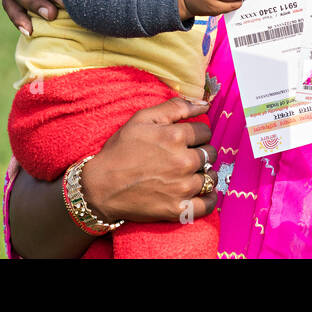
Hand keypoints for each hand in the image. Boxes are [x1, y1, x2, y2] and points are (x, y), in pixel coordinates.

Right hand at [78, 97, 216, 223]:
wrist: (100, 188)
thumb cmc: (120, 151)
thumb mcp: (142, 119)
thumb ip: (176, 107)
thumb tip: (205, 103)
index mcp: (176, 136)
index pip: (205, 131)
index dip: (195, 133)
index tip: (185, 139)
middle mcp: (183, 161)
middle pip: (211, 153)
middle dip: (201, 152)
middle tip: (184, 156)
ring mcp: (182, 187)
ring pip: (211, 177)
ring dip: (203, 174)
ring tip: (188, 174)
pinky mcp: (178, 209)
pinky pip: (208, 204)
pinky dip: (208, 198)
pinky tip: (200, 192)